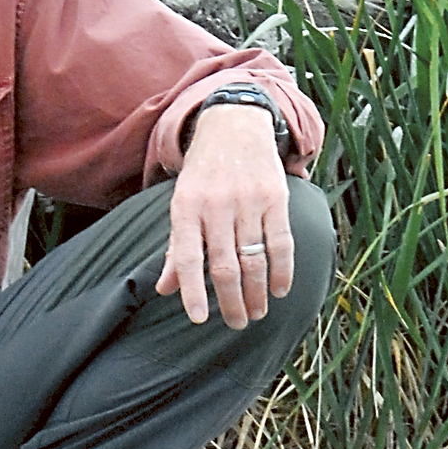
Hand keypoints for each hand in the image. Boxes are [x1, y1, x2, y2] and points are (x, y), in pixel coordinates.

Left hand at [155, 105, 294, 329]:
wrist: (234, 125)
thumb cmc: (203, 174)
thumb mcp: (182, 203)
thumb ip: (176, 247)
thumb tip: (165, 290)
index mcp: (186, 208)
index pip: (186, 257)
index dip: (192, 290)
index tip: (198, 319)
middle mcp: (216, 205)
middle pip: (224, 265)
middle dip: (231, 301)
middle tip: (236, 323)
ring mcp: (248, 201)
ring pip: (254, 260)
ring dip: (256, 293)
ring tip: (256, 314)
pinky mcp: (276, 198)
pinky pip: (281, 243)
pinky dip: (282, 271)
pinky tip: (279, 290)